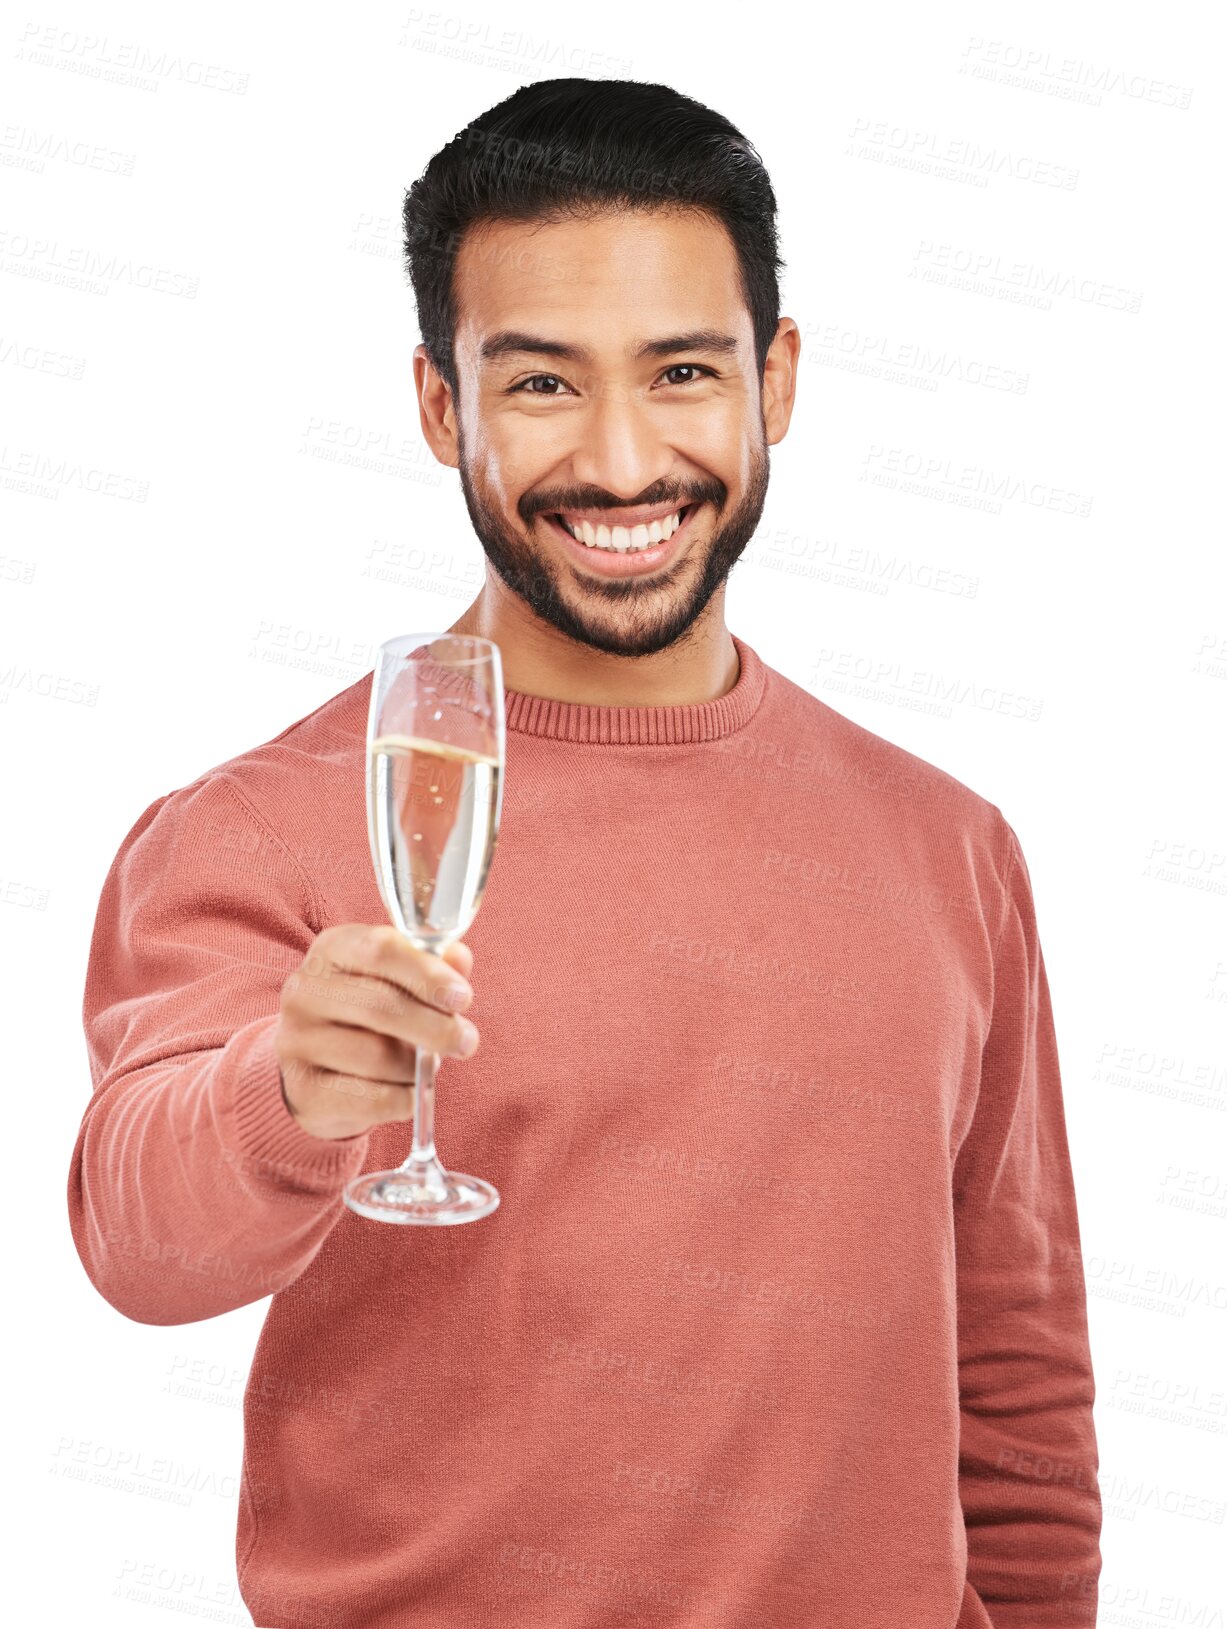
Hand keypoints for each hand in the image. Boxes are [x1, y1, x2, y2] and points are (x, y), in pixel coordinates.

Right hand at [274, 924, 477, 1139]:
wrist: (319, 1069)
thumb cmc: (369, 1015)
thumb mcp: (399, 981)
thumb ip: (432, 968)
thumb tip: (460, 957)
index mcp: (332, 949)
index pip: (381, 950)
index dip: (428, 974)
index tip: (463, 998)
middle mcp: (304, 990)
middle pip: (381, 1006)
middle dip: (435, 1027)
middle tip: (467, 1042)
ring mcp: (296, 1041)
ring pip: (377, 1057)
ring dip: (416, 1067)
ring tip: (425, 1066)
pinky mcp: (301, 1090)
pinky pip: (369, 1099)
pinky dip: (402, 1099)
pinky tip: (410, 1094)